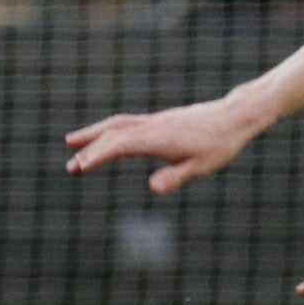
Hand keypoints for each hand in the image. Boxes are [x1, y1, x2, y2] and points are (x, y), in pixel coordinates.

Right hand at [66, 94, 270, 193]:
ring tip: (71, 142)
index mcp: (159, 138)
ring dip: (94, 134)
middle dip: (89, 148)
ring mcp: (154, 121)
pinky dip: (109, 130)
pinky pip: (127, 123)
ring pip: (117, 124)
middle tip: (69, 167)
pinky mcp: (159, 121)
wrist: (234, 116)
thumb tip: (153, 188)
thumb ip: (176, 176)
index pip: (120, 145)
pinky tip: (105, 139)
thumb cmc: (219, 144)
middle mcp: (152, 126)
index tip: (79, 167)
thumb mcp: (202, 166)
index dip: (98, 156)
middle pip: (112, 133)